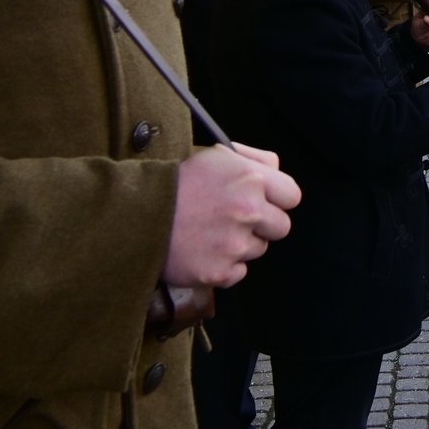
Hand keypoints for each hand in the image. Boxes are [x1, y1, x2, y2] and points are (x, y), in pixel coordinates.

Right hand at [166, 143, 300, 288]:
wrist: (136, 215)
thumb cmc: (177, 182)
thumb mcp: (216, 156)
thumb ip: (253, 161)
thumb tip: (276, 171)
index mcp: (251, 179)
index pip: (292, 195)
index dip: (278, 198)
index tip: (265, 202)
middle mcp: (248, 211)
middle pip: (281, 226)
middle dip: (263, 224)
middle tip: (236, 220)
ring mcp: (235, 244)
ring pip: (258, 249)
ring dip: (241, 244)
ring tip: (211, 233)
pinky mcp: (220, 272)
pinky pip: (238, 272)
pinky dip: (224, 266)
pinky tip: (204, 251)